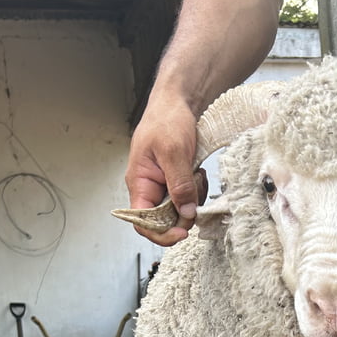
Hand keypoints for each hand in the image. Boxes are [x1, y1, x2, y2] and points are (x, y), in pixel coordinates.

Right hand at [124, 90, 205, 246]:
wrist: (179, 102)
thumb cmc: (167, 119)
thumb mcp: (173, 151)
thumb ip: (179, 184)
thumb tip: (185, 212)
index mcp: (139, 183)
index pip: (142, 223)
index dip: (161, 234)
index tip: (181, 233)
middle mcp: (149, 188)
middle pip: (165, 220)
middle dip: (183, 213)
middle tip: (195, 195)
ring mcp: (164, 186)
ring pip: (180, 210)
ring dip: (193, 199)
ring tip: (195, 174)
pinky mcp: (178, 182)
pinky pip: (189, 198)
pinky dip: (197, 190)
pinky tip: (197, 173)